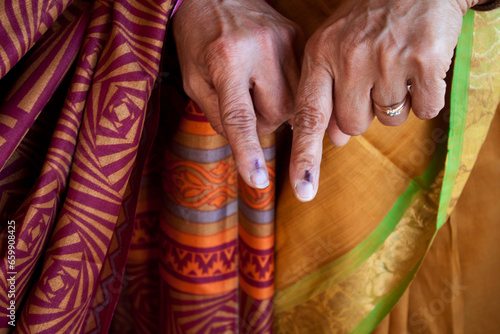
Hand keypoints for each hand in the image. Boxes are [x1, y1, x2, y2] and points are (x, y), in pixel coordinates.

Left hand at [173, 0, 301, 188]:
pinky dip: (290, 92)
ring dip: (278, 109)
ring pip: (296, 102)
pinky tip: (272, 80)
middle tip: (246, 107)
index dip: (247, 152)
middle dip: (262, 123)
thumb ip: (216, 114)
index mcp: (225, 59)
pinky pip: (304, 82)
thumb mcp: (193, 79)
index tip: (256, 181)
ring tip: (258, 91)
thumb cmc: (197, 38)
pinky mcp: (298, 36)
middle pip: (276, 114)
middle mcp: (260, 48)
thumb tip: (245, 143)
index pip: (239, 117)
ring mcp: (284, 40)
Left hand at [290, 0, 475, 201]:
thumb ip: (326, 93)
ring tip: (396, 68)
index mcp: (320, 55)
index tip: (303, 189)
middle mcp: (349, 57)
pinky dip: (425, 98)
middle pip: (352, 126)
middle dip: (363, 114)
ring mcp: (387, 58)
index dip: (305, 155)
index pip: (309, 116)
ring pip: (388, 120)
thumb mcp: (335, 47)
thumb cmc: (370, 20)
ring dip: (395, 104)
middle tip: (372, 80)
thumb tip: (333, 139)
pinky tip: (420, 70)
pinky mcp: (425, 60)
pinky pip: (424, 109)